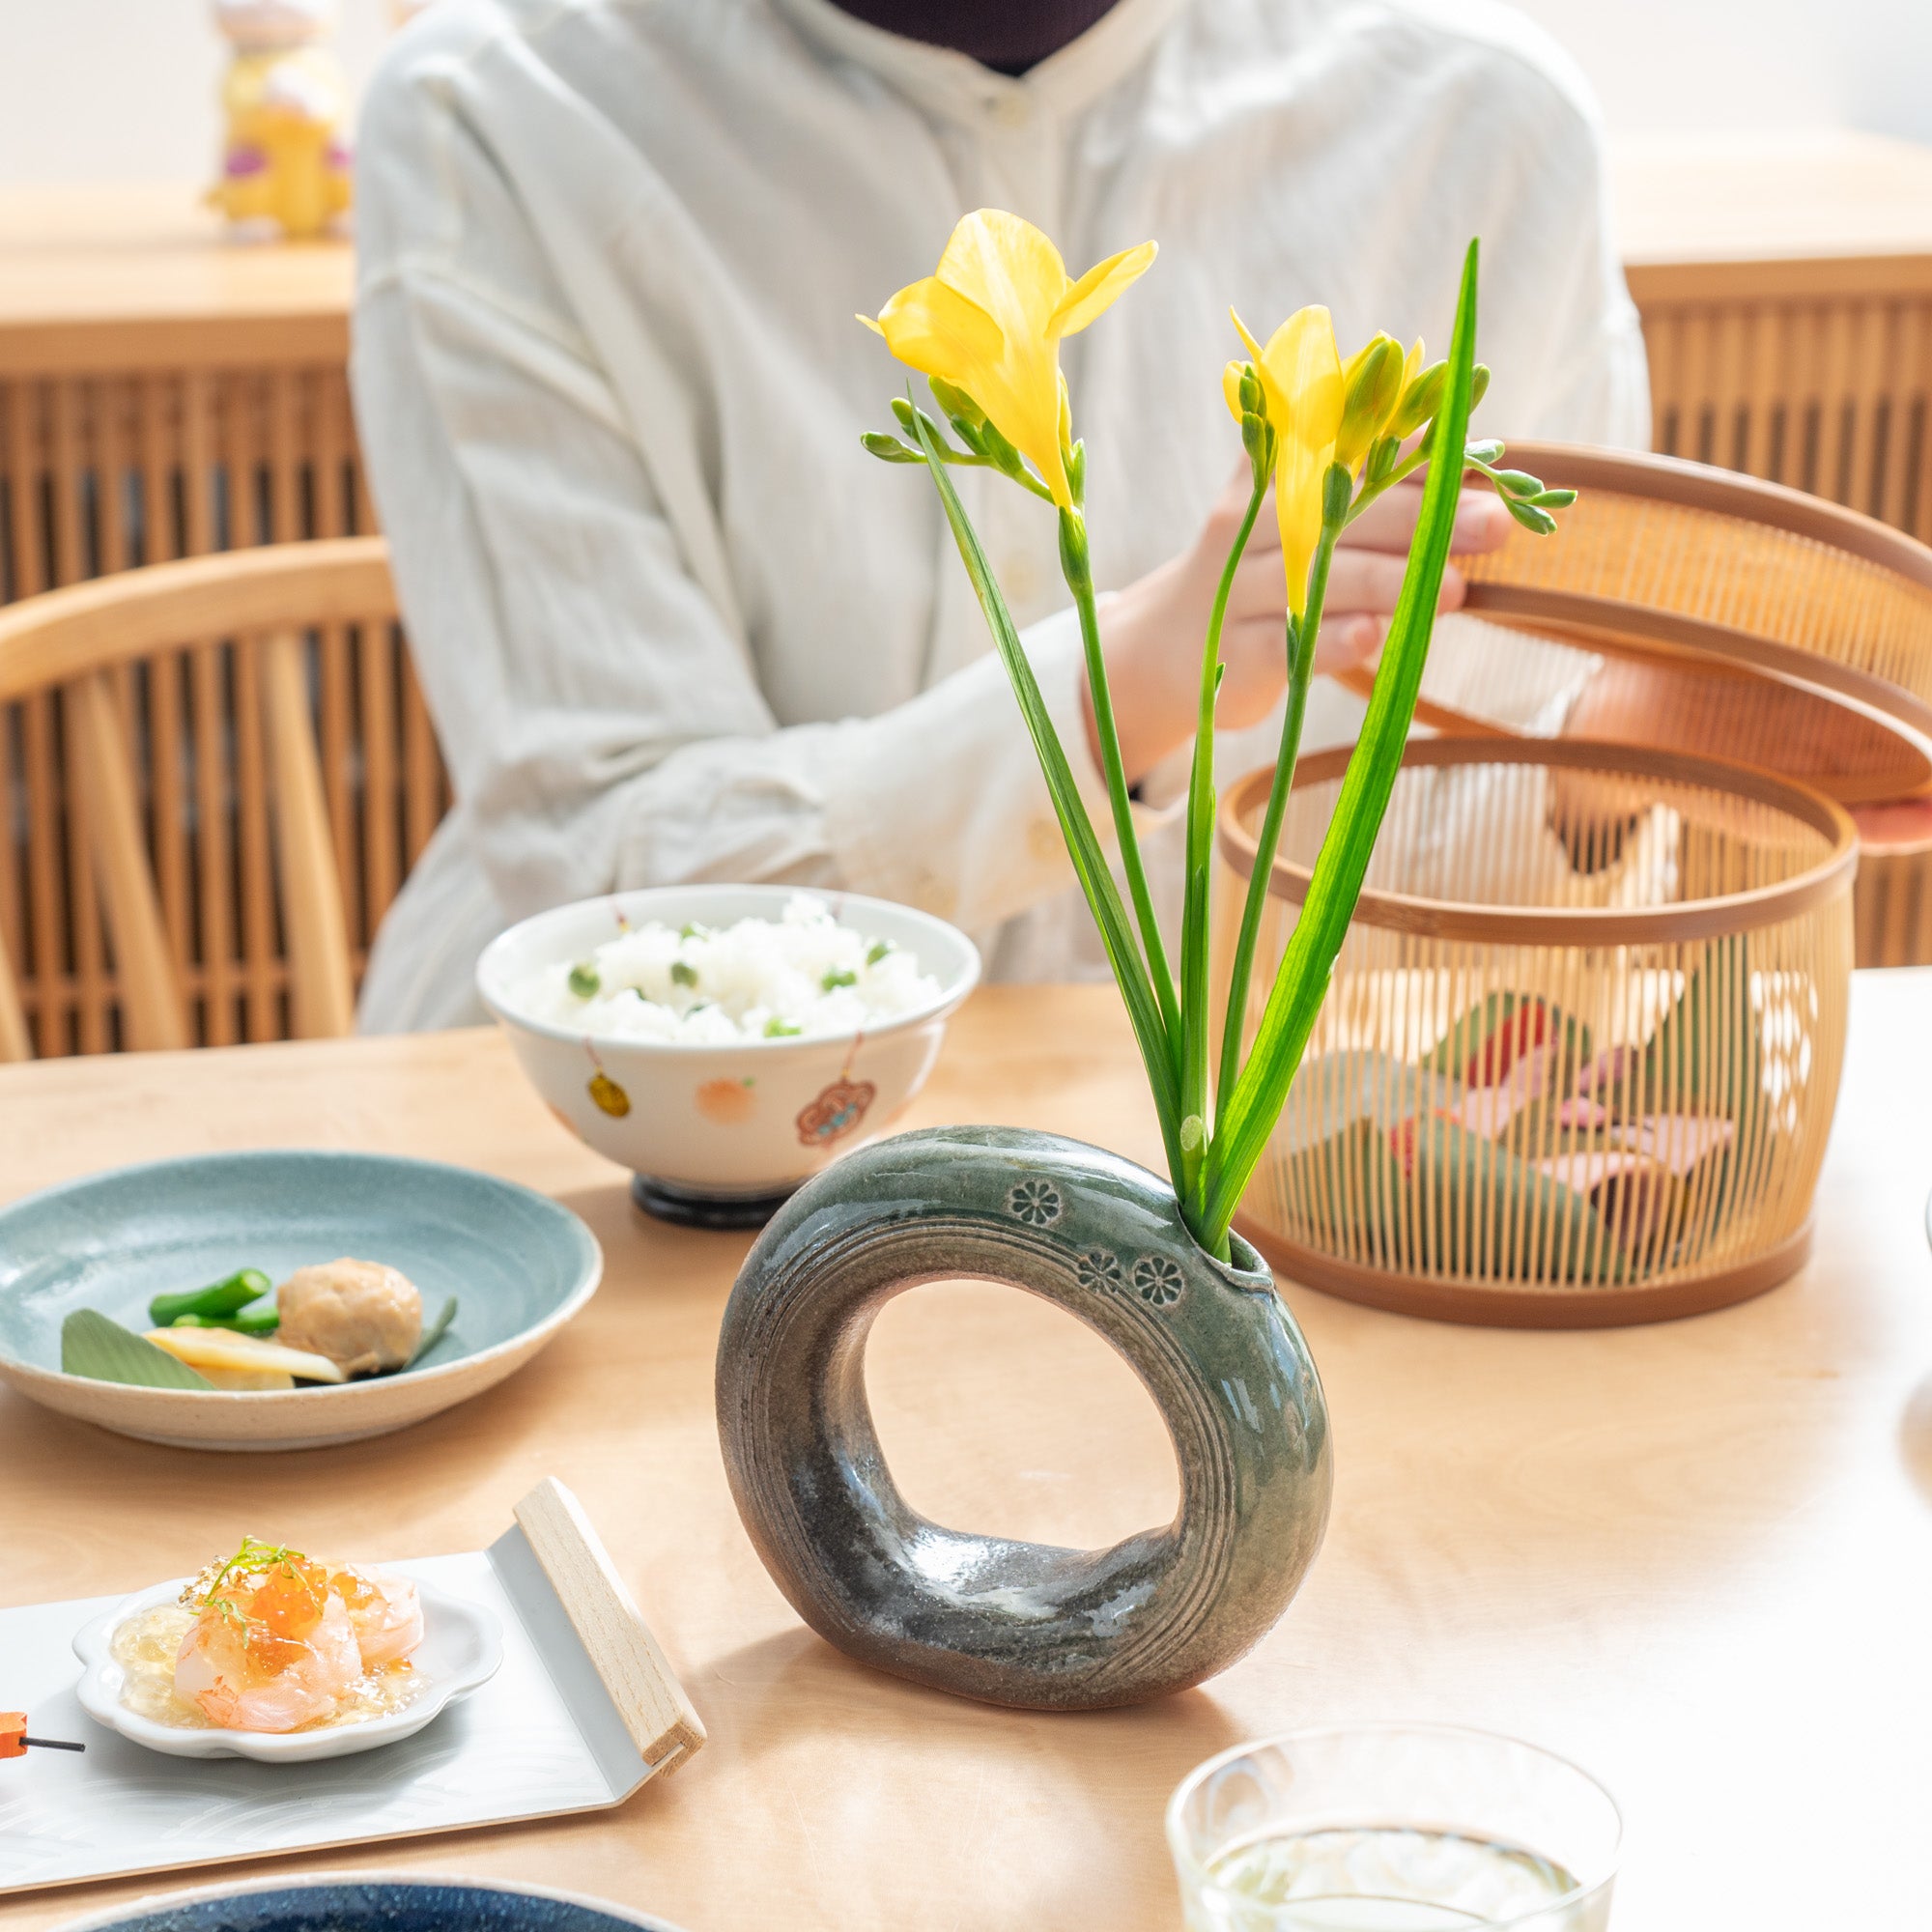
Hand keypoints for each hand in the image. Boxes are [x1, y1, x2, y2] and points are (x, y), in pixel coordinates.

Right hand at [1090, 469, 1513, 783]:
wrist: (1165, 648)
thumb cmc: (1257, 575)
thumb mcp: (1292, 515)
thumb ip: (1358, 472)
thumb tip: (1451, 428)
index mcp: (1274, 481)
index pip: (1352, 455)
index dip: (1415, 458)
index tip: (1477, 462)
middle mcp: (1253, 527)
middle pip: (1341, 514)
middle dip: (1422, 517)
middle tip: (1493, 524)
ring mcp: (1240, 591)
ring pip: (1318, 579)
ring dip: (1388, 581)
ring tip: (1455, 588)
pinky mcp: (1236, 654)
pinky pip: (1286, 645)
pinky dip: (1331, 641)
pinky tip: (1373, 636)